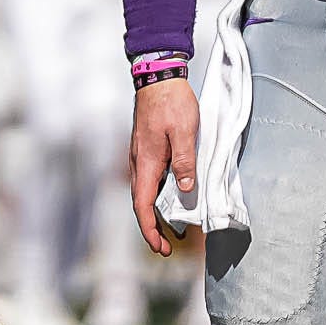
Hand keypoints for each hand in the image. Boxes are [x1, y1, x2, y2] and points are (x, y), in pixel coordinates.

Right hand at [129, 76, 198, 256]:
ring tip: (170, 229)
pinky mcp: (146, 148)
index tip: (161, 247)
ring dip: (154, 213)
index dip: (150, 230)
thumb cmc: (172, 102)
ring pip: (144, 192)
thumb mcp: (185, 132)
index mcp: (147, 162)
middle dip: (152, 228)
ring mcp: (141, 155)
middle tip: (167, 247)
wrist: (158, 76)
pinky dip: (156, 195)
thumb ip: (185, 162)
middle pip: (141, 203)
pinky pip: (149, 179)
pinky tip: (170, 197)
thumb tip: (185, 190)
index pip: (142, 205)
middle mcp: (139, 162)